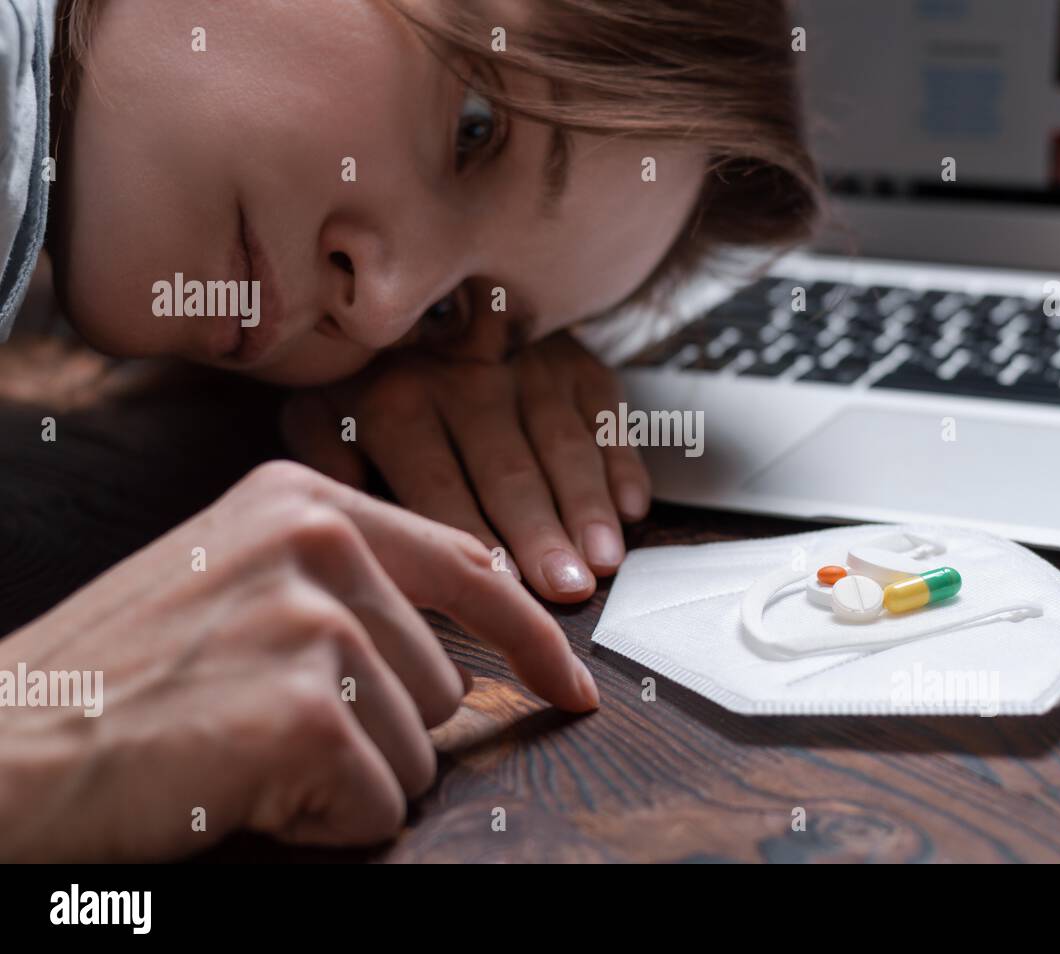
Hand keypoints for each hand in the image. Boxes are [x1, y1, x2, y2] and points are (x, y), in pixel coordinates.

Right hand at [0, 461, 597, 860]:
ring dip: (347, 776)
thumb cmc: (119, 680)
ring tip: (245, 752)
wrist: (4, 750)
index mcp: (304, 499)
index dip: (534, 642)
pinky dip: (323, 820)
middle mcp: (315, 540)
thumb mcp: (237, 581)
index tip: (575, 688)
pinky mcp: (302, 711)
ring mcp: (311, 621)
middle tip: (262, 725)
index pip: (470, 569)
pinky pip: (380, 803)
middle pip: (444, 683)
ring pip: (420, 749)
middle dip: (378, 731)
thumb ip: (351, 582)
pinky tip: (242, 789)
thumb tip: (479, 620)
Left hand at [280, 332, 650, 602]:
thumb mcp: (323, 415)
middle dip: (542, 535)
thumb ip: (329, 464)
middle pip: (509, 471)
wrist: (431, 302)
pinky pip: (607, 416)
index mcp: (396, 401)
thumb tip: (355, 515)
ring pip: (563, 446)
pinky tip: (632, 509)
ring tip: (605, 561)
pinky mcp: (576, 362)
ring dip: (588, 506)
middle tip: (569, 590)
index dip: (475, 542)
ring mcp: (526, 365)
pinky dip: (623, 461)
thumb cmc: (371, 385)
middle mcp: (464, 377)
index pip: (440, 487)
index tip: (501, 591)